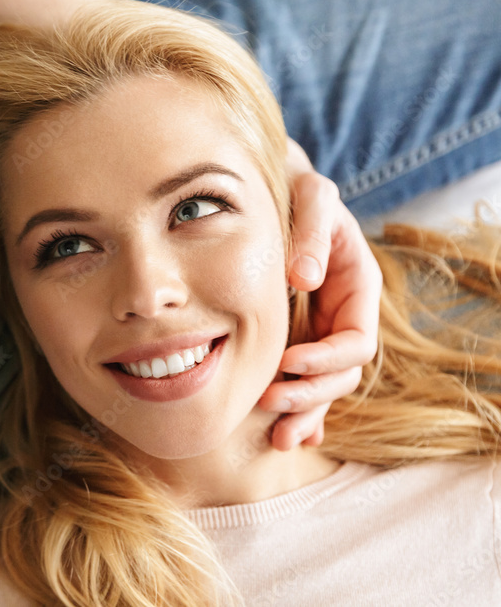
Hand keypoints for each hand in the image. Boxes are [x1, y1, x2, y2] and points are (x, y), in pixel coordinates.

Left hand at [258, 138, 381, 450]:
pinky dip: (299, 411)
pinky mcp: (297, 340)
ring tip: (278, 439)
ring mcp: (321, 332)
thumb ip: (311, 231)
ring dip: (304, 415)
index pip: (355, 342)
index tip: (286, 362)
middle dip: (311, 396)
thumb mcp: (310, 195)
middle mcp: (343, 317)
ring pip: (323, 388)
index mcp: (357, 290)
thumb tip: (303, 278)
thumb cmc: (295, 189)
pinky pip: (304, 384)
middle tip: (270, 404)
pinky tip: (285, 435)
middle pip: (342, 376)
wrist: (274, 191)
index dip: (325, 359)